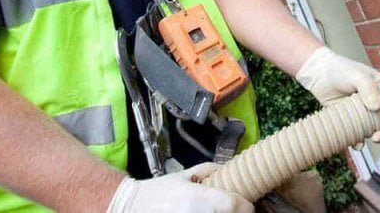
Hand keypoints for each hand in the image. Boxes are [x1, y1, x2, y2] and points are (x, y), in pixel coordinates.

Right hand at [107, 162, 252, 212]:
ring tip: (216, 210)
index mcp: (200, 197)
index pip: (236, 204)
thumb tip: (228, 171)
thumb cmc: (158, 192)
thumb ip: (210, 171)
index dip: (247, 205)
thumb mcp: (185, 175)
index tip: (247, 204)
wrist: (132, 207)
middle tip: (234, 208)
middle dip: (236, 212)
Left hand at [295, 47, 379, 144]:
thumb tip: (376, 108)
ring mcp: (364, 115)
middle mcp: (377, 103)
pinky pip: (359, 137)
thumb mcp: (357, 74)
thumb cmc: (340, 70)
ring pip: (378, 131)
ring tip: (375, 137)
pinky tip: (357, 143)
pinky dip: (360, 143)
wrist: (318, 76)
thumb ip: (368, 88)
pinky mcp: (351, 123)